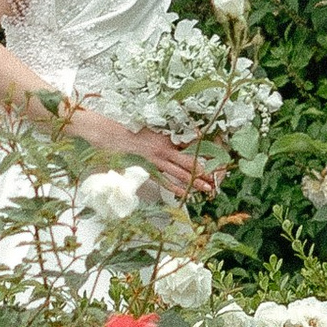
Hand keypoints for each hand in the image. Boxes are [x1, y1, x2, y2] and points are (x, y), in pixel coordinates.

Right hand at [72, 109, 222, 200]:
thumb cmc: (129, 132)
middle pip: (188, 163)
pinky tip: (184, 194)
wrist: (110, 135)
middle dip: (203, 172)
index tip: (214, 163)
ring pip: (180, 174)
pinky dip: (175, 188)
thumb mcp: (151, 132)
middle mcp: (164, 151)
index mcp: (166, 141)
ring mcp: (156, 162)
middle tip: (216, 180)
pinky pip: (165, 181)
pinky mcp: (148, 170)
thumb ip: (165, 139)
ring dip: (194, 182)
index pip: (189, 151)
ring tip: (207, 189)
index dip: (202, 158)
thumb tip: (177, 144)